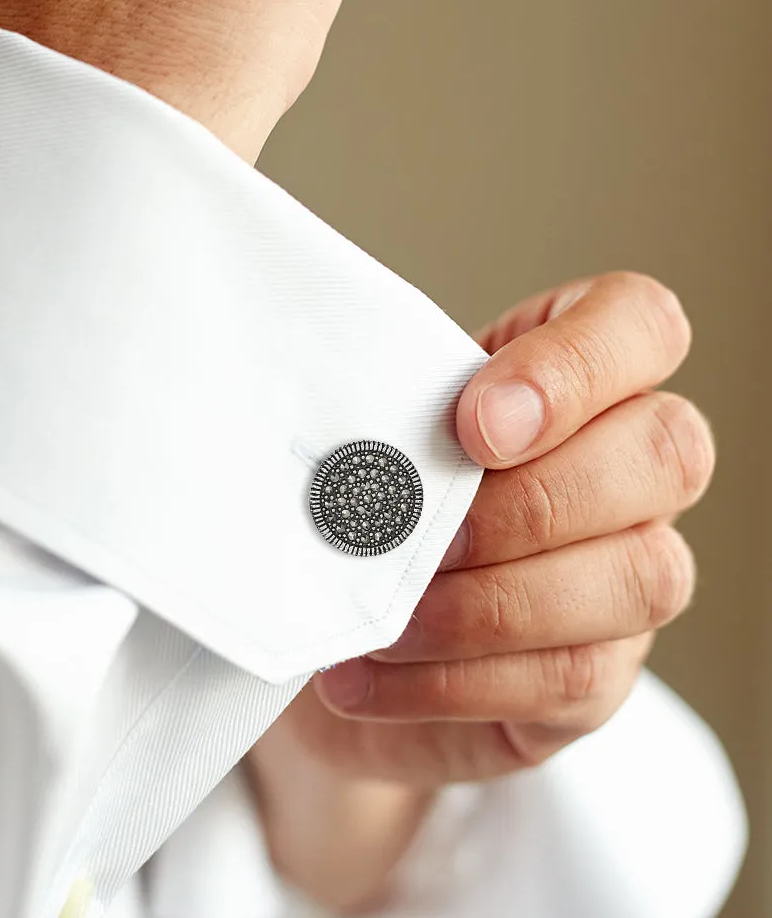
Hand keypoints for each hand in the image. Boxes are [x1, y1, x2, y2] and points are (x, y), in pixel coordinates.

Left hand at [248, 272, 712, 910]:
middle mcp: (629, 469)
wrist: (333, 633)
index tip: (469, 424)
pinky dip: (456, 680)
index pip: (639, 322)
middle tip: (409, 531)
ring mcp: (631, 573)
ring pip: (640, 577)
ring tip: (382, 618)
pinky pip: (572, 679)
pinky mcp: (600, 673)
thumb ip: (391, 417)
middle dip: (530, 500)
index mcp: (574, 377)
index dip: (572, 367)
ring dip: (489, 604)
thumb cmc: (356, 505)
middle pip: (670, 451)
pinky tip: (369, 676)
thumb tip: (375, 450)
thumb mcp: (367, 440)